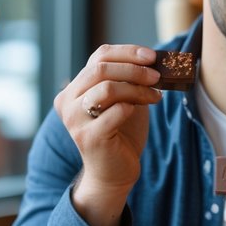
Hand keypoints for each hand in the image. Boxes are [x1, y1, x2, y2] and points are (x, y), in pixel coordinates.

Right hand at [53, 45, 163, 225]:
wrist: (114, 173)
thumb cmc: (121, 134)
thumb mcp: (125, 100)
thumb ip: (130, 80)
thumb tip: (154, 60)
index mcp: (75, 88)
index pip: (99, 56)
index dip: (127, 52)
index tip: (151, 56)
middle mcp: (68, 101)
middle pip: (101, 69)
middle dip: (135, 70)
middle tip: (158, 76)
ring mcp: (75, 120)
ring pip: (107, 88)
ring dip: (138, 89)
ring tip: (156, 96)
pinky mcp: (88, 137)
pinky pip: (116, 111)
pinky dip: (133, 107)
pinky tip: (144, 110)